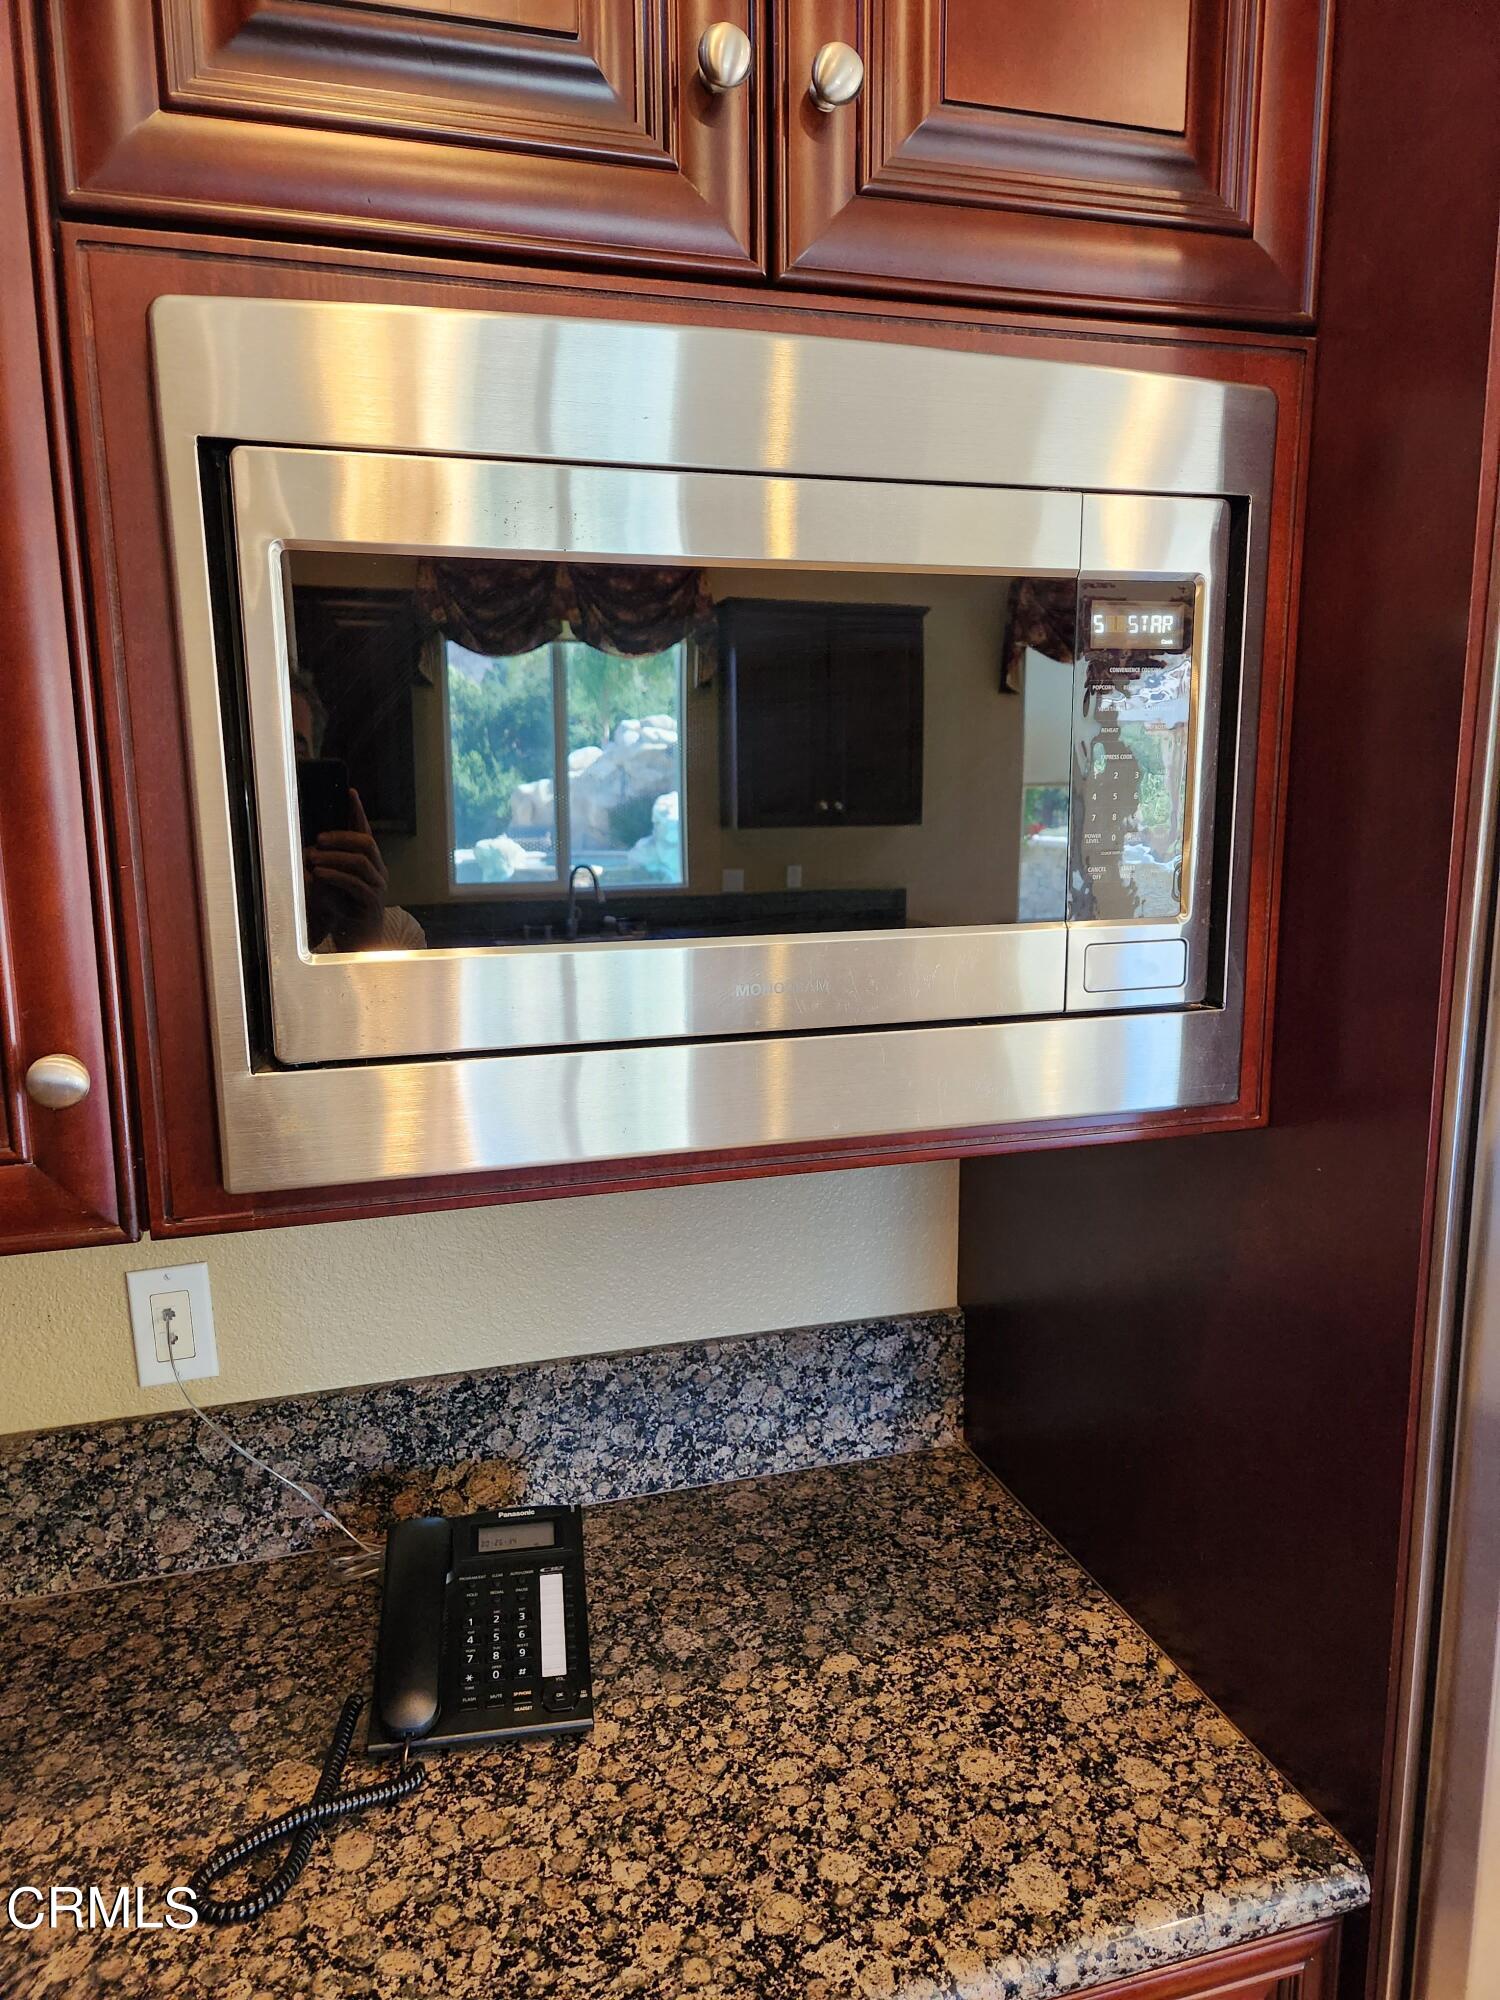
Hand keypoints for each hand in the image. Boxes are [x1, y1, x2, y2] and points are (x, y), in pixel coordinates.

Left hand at [305, 792, 388, 950]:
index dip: (358, 812)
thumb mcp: (334, 881)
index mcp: (370, 863)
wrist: (357, 942)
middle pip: (366, 843)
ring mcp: (378, 888)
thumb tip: (311, 845)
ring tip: (313, 858)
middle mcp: (378, 872)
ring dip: (334, 857)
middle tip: (318, 839)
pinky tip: (318, 874)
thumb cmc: (344, 910)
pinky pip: (355, 883)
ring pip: (360, 861)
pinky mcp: (371, 904)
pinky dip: (335, 876)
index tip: (349, 792)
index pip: (366, 831)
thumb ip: (329, 863)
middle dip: (341, 837)